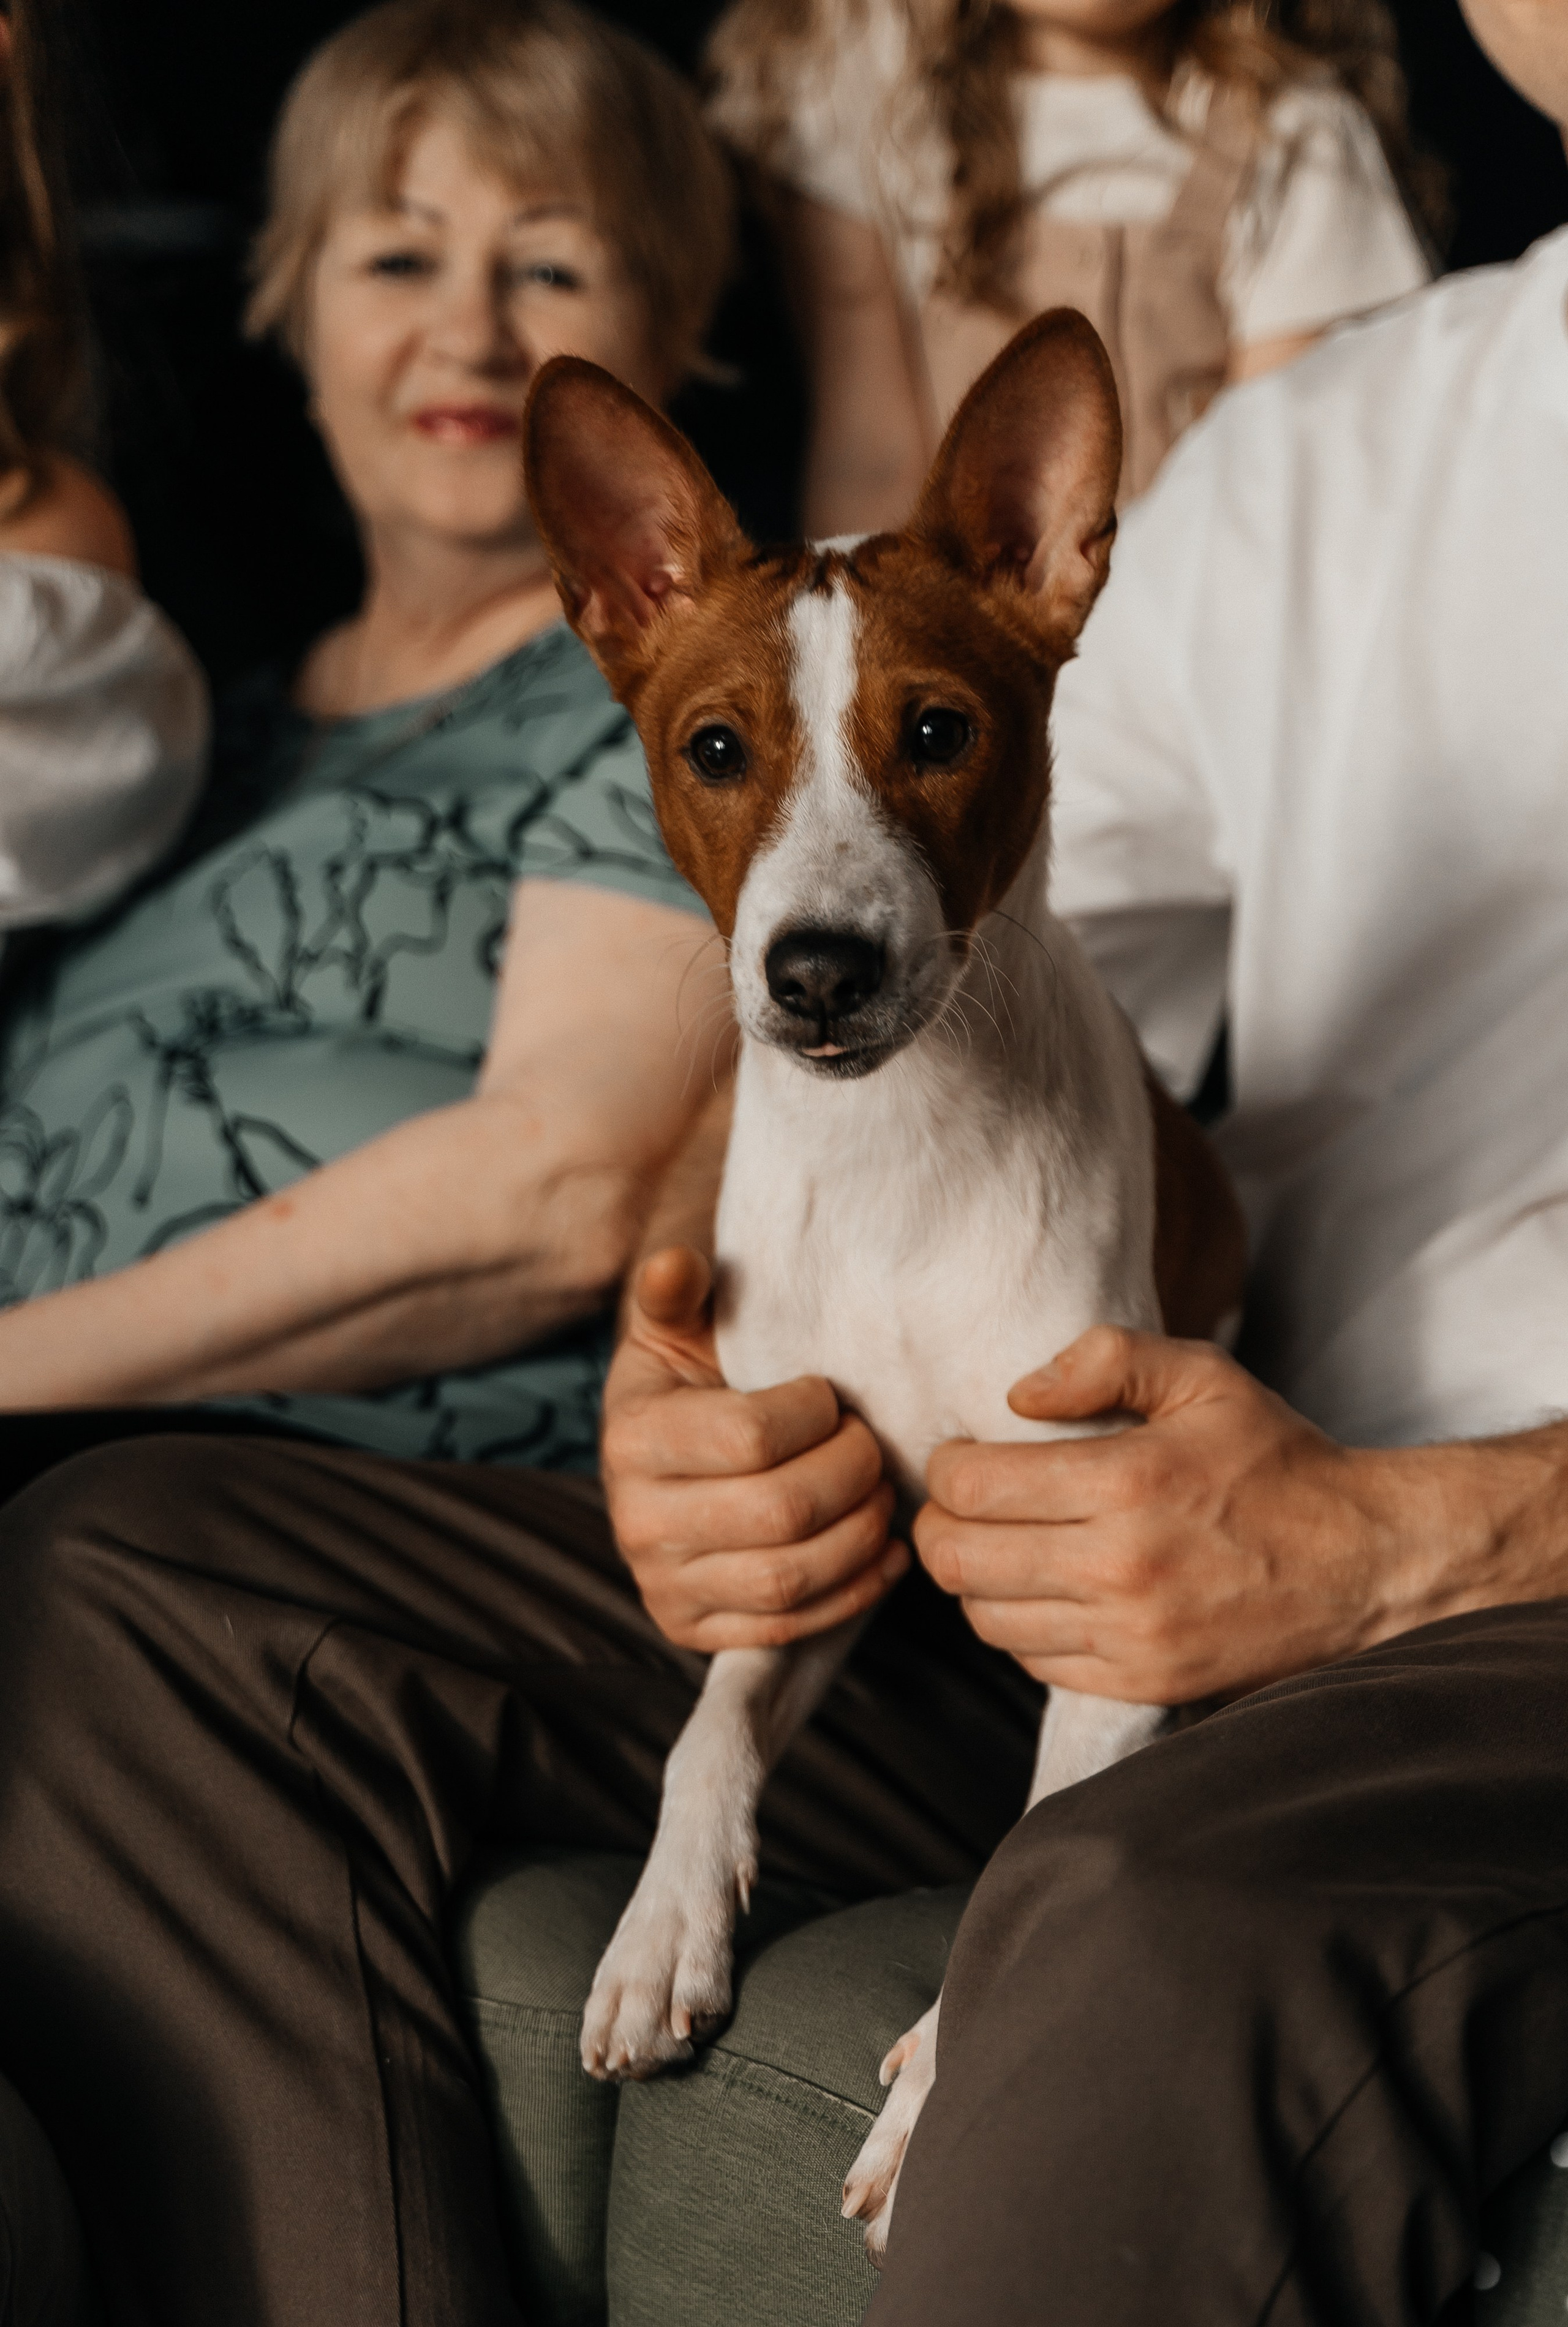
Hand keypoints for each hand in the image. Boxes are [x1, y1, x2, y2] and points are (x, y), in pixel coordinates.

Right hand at [600, 1246, 906, 1650]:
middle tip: (869, 1443)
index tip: (829, 1395)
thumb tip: (677, 1264)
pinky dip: (853, 1591)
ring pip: (792, 1576)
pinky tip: (882, 1550)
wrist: (664, 1448)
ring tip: (878, 1493)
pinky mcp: (693, 1629)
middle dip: (852, 1473)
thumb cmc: (692, 1376)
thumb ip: (679, 1289)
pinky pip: (790, 1627)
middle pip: (782, 1512)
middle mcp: (636, 1522)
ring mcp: (664, 1584)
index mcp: (631, 1438)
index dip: (816, 1415)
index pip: (751, 1438)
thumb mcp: (679, 1323)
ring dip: (861, 1533)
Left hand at [914, 1327, 1441, 1703]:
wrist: (1365, 1564)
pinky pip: (1034, 1660)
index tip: (963, 1453)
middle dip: (941, 1524)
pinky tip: (1044, 1588)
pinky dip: (1018, 1625)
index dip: (946, 1467)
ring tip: (1001, 1543)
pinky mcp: (1142, 1682)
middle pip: (959, 1560)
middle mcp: (1121, 1567)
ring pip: (985, 1617)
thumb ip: (1108, 1358)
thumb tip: (1018, 1394)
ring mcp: (1131, 1635)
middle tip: (961, 1502)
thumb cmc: (1278, 1461)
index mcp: (1128, 1483)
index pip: (972, 1488)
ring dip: (975, 1578)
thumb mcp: (1205, 1377)